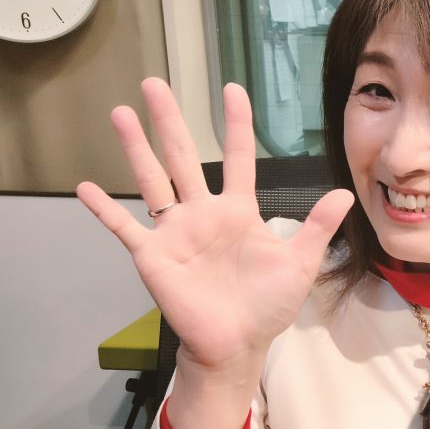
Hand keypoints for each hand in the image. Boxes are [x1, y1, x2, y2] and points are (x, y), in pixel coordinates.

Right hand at [76, 78, 353, 371]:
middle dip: (170, 120)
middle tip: (155, 82)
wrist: (238, 345)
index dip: (235, 124)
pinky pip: (124, 227)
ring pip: (152, 179)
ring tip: (121, 112)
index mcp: (238, 211)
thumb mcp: (300, 262)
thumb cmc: (268, 305)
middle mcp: (203, 213)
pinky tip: (84, 186)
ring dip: (135, 148)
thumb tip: (345, 192)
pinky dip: (104, 209)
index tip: (231, 89)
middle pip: (183, 156)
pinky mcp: (154, 256)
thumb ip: (317, 226)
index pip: (236, 157)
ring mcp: (176, 232)